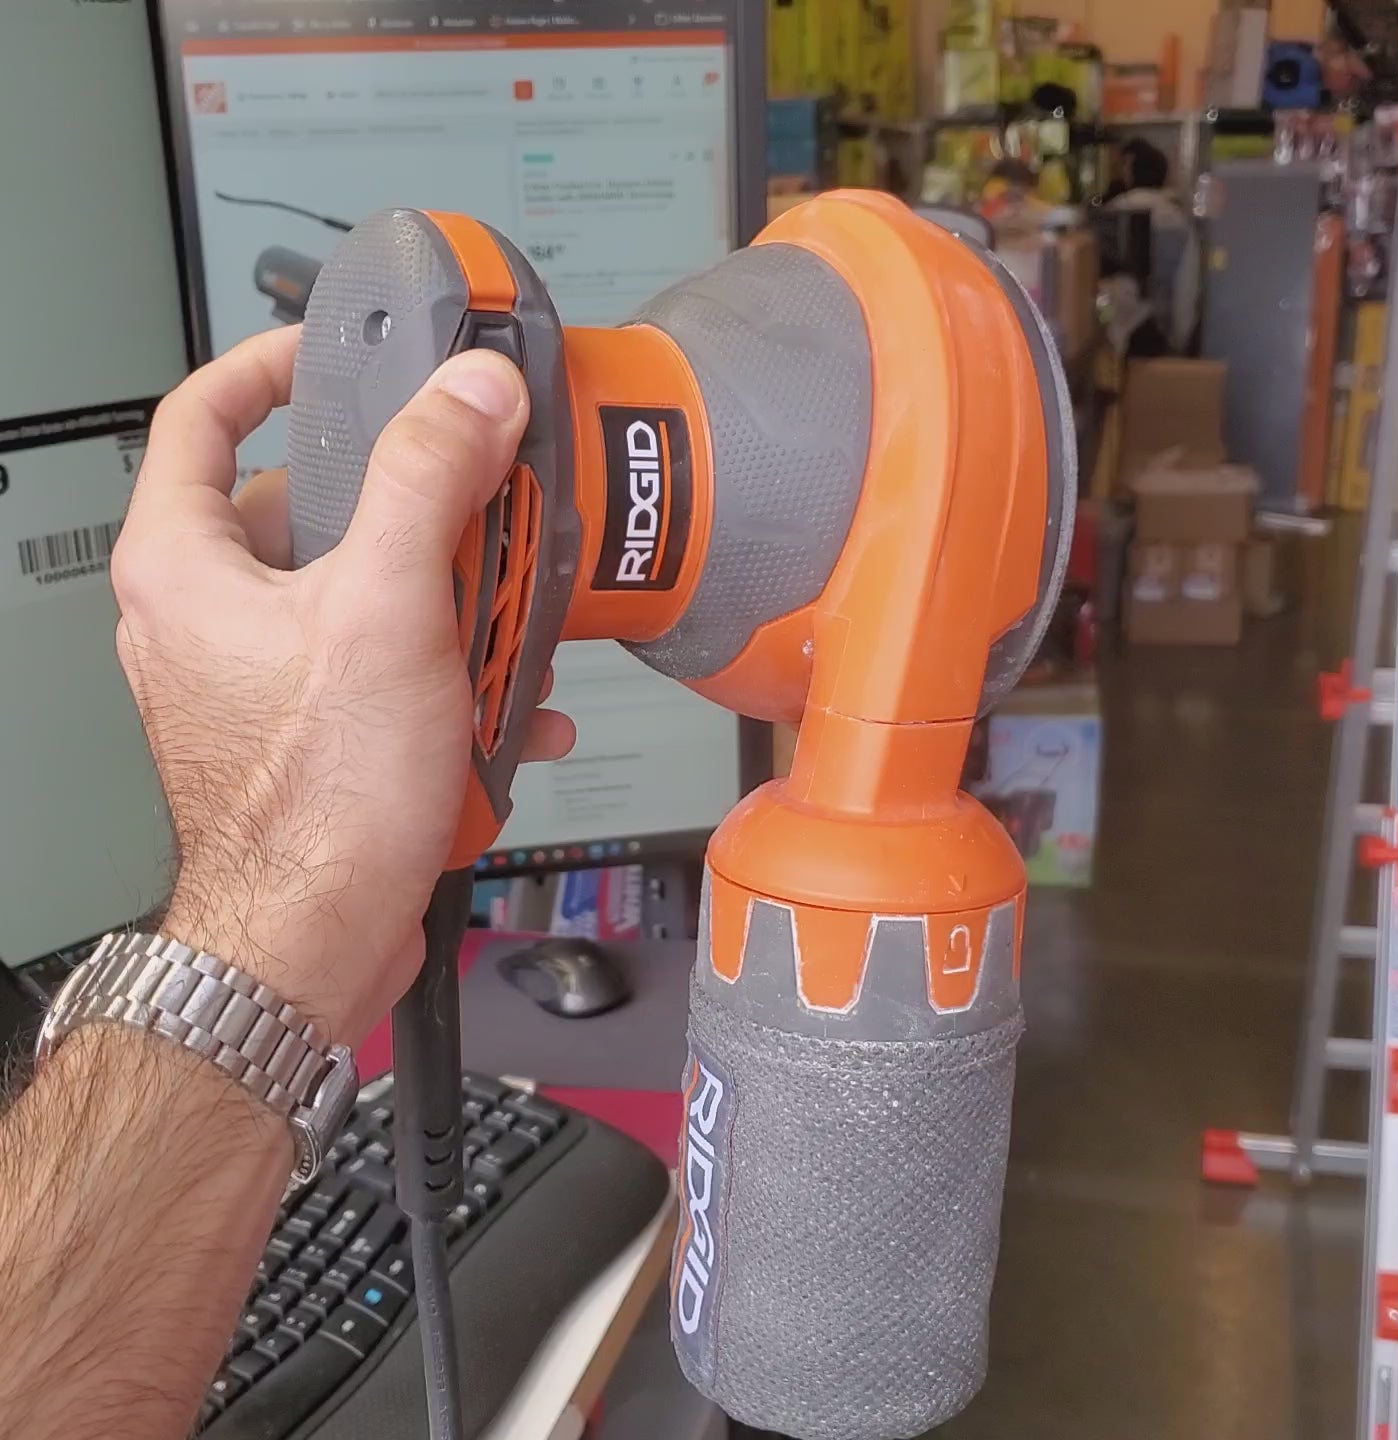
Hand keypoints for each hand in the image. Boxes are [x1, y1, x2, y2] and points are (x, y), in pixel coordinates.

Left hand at [112, 327, 574, 1047]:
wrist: (316, 942)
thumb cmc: (314, 803)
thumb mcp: (385, 611)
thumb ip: (427, 482)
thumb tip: (468, 393)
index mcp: (186, 566)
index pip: (202, 415)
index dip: (271, 367)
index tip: (341, 356)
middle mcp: (209, 615)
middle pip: (312, 509)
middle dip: (413, 514)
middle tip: (476, 507)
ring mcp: (260, 675)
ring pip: (363, 593)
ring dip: (449, 605)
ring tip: (507, 627)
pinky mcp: (311, 727)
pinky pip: (385, 668)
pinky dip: (446, 676)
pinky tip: (512, 706)